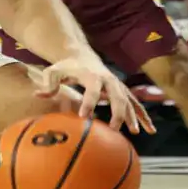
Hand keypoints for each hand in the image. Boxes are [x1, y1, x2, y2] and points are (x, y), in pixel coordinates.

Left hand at [37, 56, 154, 134]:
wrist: (80, 56)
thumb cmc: (65, 66)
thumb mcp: (53, 71)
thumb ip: (48, 83)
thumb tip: (38, 95)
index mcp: (92, 75)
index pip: (92, 91)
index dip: (88, 103)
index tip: (83, 116)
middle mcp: (108, 80)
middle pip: (117, 97)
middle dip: (116, 113)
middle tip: (112, 129)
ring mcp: (117, 85)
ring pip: (129, 101)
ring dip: (132, 116)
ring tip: (134, 132)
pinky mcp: (122, 91)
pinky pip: (135, 104)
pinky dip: (143, 116)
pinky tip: (149, 130)